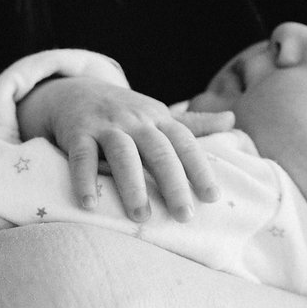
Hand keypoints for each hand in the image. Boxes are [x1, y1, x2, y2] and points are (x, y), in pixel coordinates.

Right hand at [16, 78, 233, 221]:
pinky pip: (81, 156)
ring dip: (132, 185)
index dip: (200, 169)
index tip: (212, 197)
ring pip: (122, 154)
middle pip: (158, 151)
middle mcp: (134, 120)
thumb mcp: (158, 114)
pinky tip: (89, 204)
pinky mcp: (77, 132)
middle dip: (172, 184)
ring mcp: (105, 125)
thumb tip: (232, 121)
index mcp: (159, 119)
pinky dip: (83, 179)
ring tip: (141, 217)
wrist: (74, 89)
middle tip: (184, 216)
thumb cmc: (124, 112)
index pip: (185, 143)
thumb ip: (193, 124)